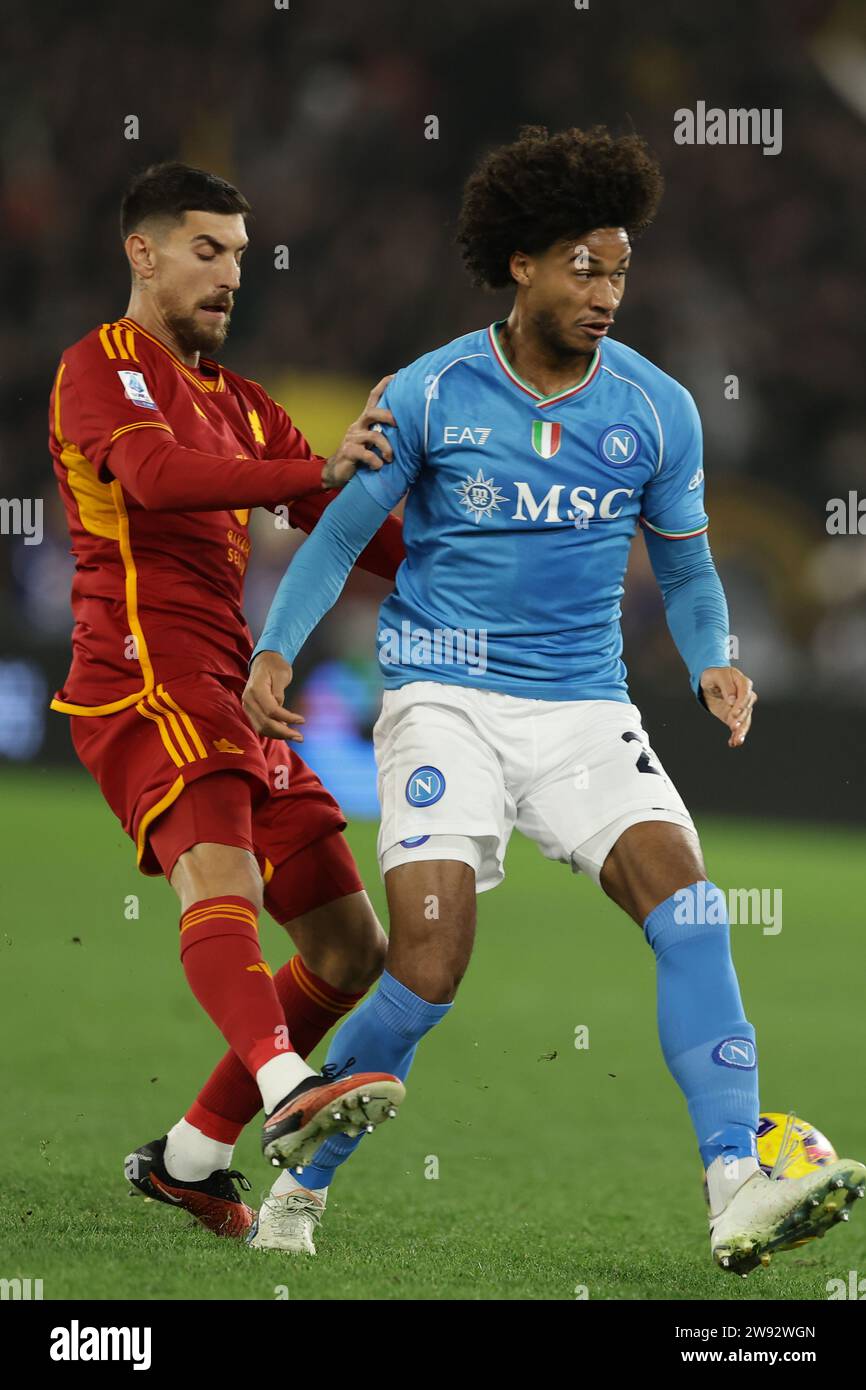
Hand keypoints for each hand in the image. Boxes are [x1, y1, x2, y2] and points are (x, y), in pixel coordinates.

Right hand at [242, 650, 304, 741]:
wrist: (264, 661)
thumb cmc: (275, 665)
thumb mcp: (281, 674)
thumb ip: (279, 692)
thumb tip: (280, 707)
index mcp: (256, 689)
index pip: (271, 710)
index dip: (287, 718)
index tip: (301, 720)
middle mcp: (249, 700)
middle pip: (265, 723)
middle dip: (283, 732)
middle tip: (300, 737)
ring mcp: (248, 706)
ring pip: (262, 728)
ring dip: (278, 735)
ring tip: (295, 737)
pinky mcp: (251, 711)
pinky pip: (260, 725)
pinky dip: (273, 731)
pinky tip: (285, 732)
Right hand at [321, 374, 395, 488]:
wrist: (336, 473)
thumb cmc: (360, 458)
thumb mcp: (371, 443)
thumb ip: (384, 434)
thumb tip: (408, 429)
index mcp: (364, 421)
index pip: (373, 398)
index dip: (383, 386)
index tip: (396, 376)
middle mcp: (357, 426)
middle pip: (372, 412)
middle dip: (387, 415)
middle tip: (398, 424)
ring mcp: (352, 438)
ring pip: (373, 436)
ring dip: (386, 448)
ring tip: (390, 458)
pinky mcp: (348, 451)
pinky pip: (366, 454)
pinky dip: (375, 461)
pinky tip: (378, 466)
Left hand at [699, 666, 757, 747]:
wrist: (709, 682)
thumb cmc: (714, 675)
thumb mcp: (717, 676)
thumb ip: (726, 686)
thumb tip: (732, 700)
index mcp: (743, 683)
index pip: (746, 694)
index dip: (741, 704)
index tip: (735, 712)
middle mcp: (745, 696)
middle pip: (747, 709)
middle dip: (740, 719)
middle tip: (733, 726)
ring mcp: (741, 707)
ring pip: (745, 721)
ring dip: (741, 731)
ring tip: (736, 740)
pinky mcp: (735, 716)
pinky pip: (738, 726)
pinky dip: (736, 735)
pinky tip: (733, 742)